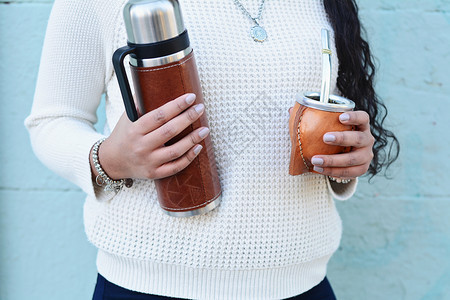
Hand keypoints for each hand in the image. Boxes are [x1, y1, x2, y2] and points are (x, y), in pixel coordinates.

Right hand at [91, 93, 209, 179]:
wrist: (112, 161)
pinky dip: (188, 158)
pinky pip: (175, 167)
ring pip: (176, 151)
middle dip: (187, 118)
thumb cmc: (124, 135)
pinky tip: (198, 147)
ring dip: (193, 139)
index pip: (159, 116)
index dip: (176, 106)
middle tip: (200, 108)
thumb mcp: (127, 118)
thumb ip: (141, 104)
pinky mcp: (155, 173)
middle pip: (169, 131)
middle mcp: (141, 146)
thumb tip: (155, 82)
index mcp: (135, 130)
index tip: (190, 97)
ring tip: (205, 129)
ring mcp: (149, 161)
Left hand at [310, 111, 373, 178]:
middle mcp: (367, 139)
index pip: (363, 118)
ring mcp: (366, 155)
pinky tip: (319, 169)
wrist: (345, 156)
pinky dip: (333, 172)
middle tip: (325, 138)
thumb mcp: (329, 126)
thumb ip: (313, 118)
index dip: (354, 117)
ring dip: (333, 160)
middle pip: (359, 138)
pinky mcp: (362, 168)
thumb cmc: (335, 136)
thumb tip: (291, 110)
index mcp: (361, 126)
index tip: (341, 117)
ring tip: (315, 160)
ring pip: (353, 159)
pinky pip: (349, 173)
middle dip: (342, 138)